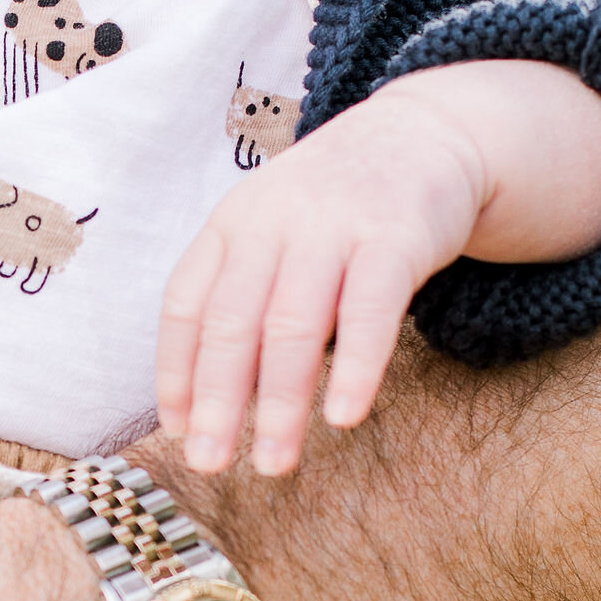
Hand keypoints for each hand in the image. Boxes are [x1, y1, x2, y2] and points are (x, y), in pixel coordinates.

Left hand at [156, 61, 600, 477]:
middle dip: (218, 400)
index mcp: (231, 226)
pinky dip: (356, 366)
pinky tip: (343, 417)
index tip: (176, 432)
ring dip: (280, 401)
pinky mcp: (396, 237)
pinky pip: (371, 310)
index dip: (176, 372)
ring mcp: (333, 227)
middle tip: (208, 464)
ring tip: (273, 463)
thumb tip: (201, 405)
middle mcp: (272, 223)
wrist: (423, 136)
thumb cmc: (334, 210)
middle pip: (232, 322)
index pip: (186, 306)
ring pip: (294, 324)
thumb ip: (240, 302)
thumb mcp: (272, 236)